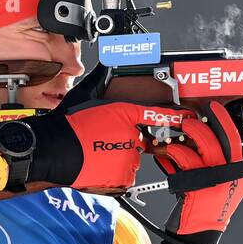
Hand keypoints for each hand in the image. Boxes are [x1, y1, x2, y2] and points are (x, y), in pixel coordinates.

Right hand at [14, 100, 198, 191]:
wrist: (54, 150)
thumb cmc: (67, 125)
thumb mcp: (87, 95)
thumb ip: (103, 82)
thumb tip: (108, 66)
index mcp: (125, 114)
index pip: (157, 115)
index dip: (175, 117)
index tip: (189, 118)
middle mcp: (132, 136)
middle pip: (137, 141)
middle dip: (123, 141)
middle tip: (100, 140)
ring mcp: (130, 159)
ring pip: (130, 160)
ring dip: (117, 158)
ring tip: (95, 153)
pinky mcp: (123, 177)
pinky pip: (124, 176)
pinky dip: (113, 173)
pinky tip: (97, 165)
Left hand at [154, 99, 242, 234]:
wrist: (199, 232)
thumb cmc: (210, 205)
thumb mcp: (228, 183)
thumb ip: (229, 162)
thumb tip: (218, 132)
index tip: (242, 112)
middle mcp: (237, 175)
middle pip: (230, 136)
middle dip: (219, 117)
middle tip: (210, 108)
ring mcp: (220, 180)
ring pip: (206, 142)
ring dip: (193, 129)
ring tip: (186, 127)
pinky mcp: (200, 184)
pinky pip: (186, 157)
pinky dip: (175, 151)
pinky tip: (170, 151)